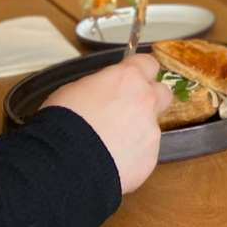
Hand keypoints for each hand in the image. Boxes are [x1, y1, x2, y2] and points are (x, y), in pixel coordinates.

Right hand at [41, 53, 171, 194]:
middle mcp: (146, 101)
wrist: (66, 162)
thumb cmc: (63, 120)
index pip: (148, 63)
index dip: (140, 72)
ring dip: (136, 132)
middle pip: (162, 93)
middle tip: (128, 111)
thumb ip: (101, 87)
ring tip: (108, 146)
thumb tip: (105, 92)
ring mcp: (151, 131)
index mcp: (128, 78)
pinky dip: (131, 157)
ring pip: (151, 127)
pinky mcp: (150, 158)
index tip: (130, 79)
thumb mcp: (75, 89)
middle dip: (150, 100)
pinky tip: (110, 163)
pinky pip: (144, 153)